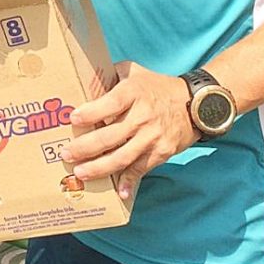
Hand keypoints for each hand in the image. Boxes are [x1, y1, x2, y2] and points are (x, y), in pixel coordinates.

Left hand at [60, 62, 197, 200]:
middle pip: (111, 135)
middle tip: (66, 154)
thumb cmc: (156, 87)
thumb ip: (110, 74)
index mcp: (134, 92)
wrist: (196, 104)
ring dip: (99, 168)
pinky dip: (130, 182)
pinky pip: (142, 169)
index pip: (110, 104)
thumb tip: (82, 78)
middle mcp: (143, 116)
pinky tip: (119, 192)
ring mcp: (153, 136)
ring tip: (80, 173)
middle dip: (85, 147)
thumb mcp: (134, 71)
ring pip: (122, 156)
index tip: (73, 119)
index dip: (91, 113)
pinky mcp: (162, 152)